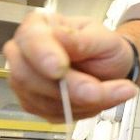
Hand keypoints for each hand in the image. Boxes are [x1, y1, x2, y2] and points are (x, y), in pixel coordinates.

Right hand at [3, 12, 137, 121]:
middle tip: (98, 91)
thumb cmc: (104, 48)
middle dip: (68, 88)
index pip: (30, 39)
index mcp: (39, 25)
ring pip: (42, 100)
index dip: (43, 56)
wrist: (112, 68)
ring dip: (82, 102)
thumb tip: (59, 35)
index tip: (60, 69)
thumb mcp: (104, 38)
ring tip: (114, 92)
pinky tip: (100, 99)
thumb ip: (82, 40)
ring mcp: (26, 81)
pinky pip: (53, 114)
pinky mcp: (35, 104)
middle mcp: (25, 53)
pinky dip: (82, 110)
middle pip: (27, 76)